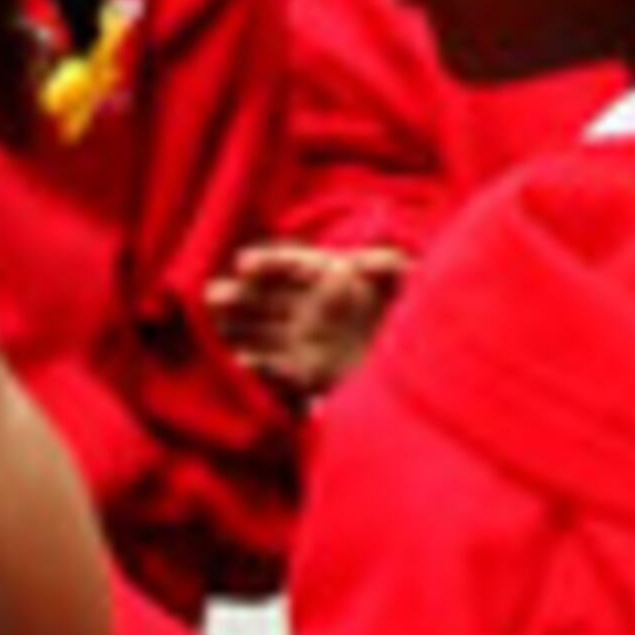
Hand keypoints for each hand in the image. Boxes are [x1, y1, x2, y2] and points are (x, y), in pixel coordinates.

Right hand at [208, 243, 406, 400]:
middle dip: (241, 296)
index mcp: (334, 275)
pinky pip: (277, 367)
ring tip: (210, 325)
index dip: (269, 263)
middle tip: (211, 295)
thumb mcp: (405, 278)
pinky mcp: (311, 372)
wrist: (423, 359)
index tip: (244, 264)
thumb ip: (385, 264)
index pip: (293, 264)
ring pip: (264, 330)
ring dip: (238, 328)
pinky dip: (258, 365)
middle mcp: (314, 305)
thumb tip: (360, 263)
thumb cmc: (418, 306)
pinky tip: (240, 362)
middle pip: (269, 297)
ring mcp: (309, 339)